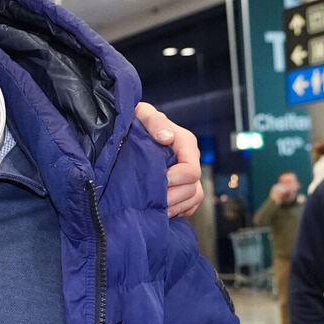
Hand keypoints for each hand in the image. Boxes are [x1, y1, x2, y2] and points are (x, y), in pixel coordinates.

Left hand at [135, 101, 202, 217]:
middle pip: (193, 189)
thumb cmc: (137, 119)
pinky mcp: (181, 185)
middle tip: (151, 201)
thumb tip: (166, 137)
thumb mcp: (143, 114)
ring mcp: (186, 174)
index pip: (191, 170)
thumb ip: (155, 121)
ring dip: (175, 207)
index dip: (176, 180)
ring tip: (155, 208)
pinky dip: (178, 210)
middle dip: (173, 197)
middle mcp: (189, 159)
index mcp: (184, 142)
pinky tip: (160, 209)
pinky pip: (189, 204)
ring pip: (193, 198)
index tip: (158, 181)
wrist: (130, 128)